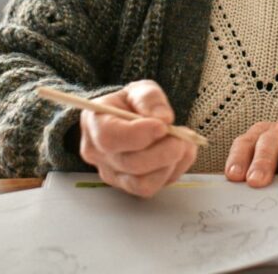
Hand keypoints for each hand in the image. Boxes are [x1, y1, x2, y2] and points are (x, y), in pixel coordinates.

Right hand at [79, 80, 197, 198]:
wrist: (129, 119)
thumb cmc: (130, 104)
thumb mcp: (139, 90)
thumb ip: (150, 98)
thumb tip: (163, 118)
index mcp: (95, 123)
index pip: (109, 137)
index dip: (138, 134)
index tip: (162, 126)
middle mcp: (98, 153)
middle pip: (129, 164)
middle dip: (161, 152)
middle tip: (181, 137)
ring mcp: (112, 174)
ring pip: (142, 183)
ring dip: (169, 164)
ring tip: (183, 143)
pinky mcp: (129, 186)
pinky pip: (153, 187)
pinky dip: (173, 171)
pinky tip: (181, 154)